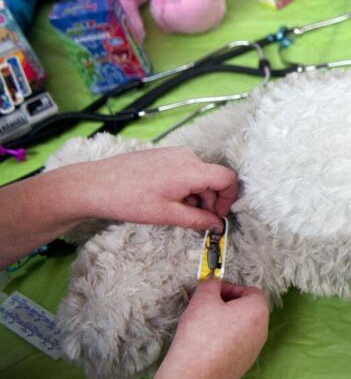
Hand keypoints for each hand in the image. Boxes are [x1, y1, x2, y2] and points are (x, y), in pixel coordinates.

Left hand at [74, 147, 237, 231]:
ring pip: (199, 176)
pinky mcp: (163, 155)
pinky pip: (186, 171)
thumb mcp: (167, 215)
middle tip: (198, 221)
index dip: (229, 199)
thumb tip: (217, 225)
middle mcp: (186, 157)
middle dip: (211, 201)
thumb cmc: (129, 200)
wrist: (94, 185)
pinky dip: (185, 188)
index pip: (228, 179)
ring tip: (178, 212)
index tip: (217, 216)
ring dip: (197, 196)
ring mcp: (174, 154)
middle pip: (213, 179)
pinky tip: (168, 201)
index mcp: (191, 170)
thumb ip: (198, 219)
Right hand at [159, 279, 269, 378]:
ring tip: (202, 324)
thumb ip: (210, 285)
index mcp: (258, 312)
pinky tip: (204, 344)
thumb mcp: (202, 299)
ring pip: (242, 328)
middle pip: (248, 310)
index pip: (251, 291)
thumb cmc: (200, 332)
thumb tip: (213, 282)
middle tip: (206, 305)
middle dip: (227, 304)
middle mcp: (262, 331)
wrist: (193, 376)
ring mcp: (254, 351)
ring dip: (225, 322)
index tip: (212, 292)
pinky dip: (224, 340)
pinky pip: (236, 345)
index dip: (231, 287)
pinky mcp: (243, 366)